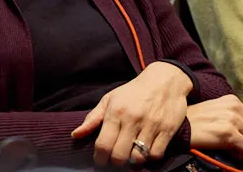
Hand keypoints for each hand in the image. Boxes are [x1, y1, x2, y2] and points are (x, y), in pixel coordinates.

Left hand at [72, 61, 192, 166]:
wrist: (165, 79)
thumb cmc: (134, 91)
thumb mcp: (110, 99)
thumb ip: (93, 118)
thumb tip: (75, 135)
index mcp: (116, 111)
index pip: (103, 145)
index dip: (99, 158)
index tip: (100, 160)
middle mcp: (133, 119)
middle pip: (119, 156)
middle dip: (115, 162)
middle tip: (116, 159)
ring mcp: (151, 125)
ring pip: (138, 158)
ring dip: (133, 161)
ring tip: (131, 155)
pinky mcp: (167, 129)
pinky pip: (156, 154)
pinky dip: (150, 157)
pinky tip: (147, 150)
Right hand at [186, 95, 242, 159]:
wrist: (178, 126)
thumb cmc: (195, 122)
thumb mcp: (217, 113)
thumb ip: (235, 119)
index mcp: (233, 101)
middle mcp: (235, 108)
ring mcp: (232, 120)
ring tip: (235, 150)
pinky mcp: (228, 133)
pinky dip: (242, 154)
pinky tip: (231, 152)